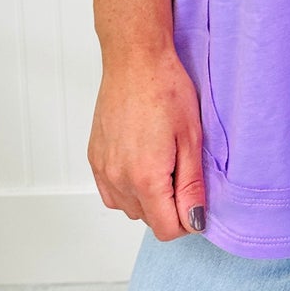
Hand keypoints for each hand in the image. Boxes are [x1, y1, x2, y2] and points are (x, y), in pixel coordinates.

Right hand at [88, 47, 207, 240]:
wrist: (135, 61)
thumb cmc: (166, 90)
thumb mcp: (191, 139)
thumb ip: (192, 187)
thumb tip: (195, 221)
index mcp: (146, 177)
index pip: (166, 229)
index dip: (187, 220)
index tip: (196, 197)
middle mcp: (118, 179)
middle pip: (148, 220)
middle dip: (169, 205)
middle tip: (181, 168)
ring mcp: (103, 170)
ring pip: (129, 208)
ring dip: (148, 197)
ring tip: (162, 160)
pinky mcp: (94, 159)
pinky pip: (111, 192)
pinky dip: (128, 187)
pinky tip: (142, 161)